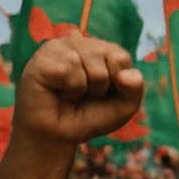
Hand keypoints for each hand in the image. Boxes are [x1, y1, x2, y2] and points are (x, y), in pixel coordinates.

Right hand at [13, 32, 143, 144]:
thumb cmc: (89, 116)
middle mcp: (80, 43)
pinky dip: (70, 88)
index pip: (122, 57)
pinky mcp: (43, 57)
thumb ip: (135, 89)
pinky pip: (69, 70)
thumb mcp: (123, 106)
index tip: (102, 93)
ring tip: (70, 93)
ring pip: (92, 65)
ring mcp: (60, 47)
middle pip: (112, 58)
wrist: (57, 136)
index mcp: (100, 49)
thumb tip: (129, 75)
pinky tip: (58, 90)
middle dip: (103, 86)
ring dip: (85, 89)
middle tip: (84, 95)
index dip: (118, 83)